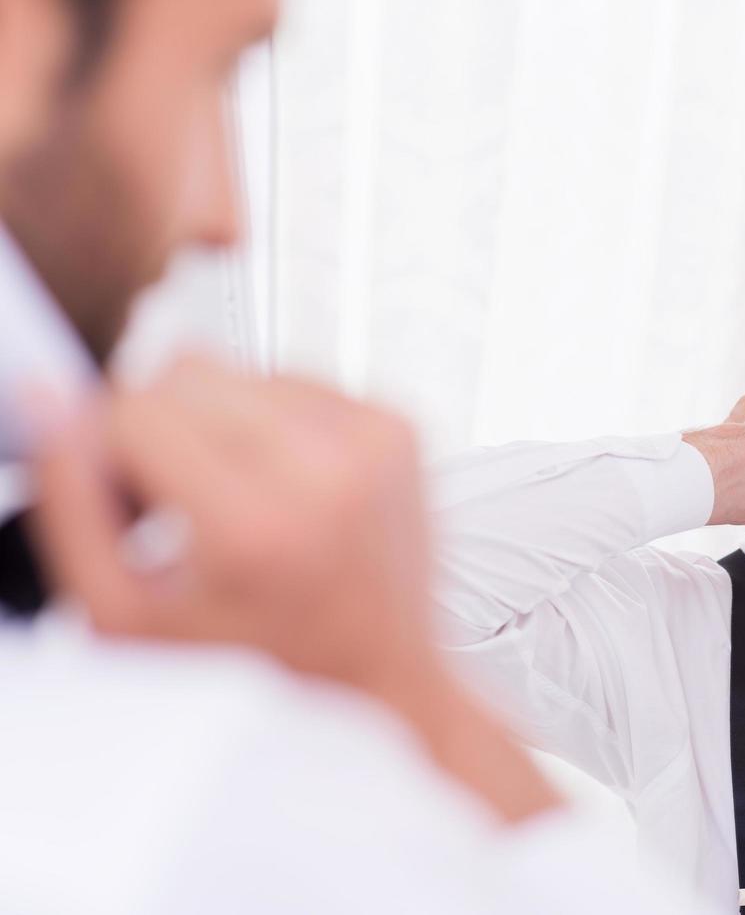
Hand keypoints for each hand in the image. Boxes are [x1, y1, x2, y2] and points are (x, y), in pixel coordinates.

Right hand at [29, 356, 558, 820]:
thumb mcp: (130, 615)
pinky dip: (274, 421)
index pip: (136, 409)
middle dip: (162, 424)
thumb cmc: (263, 659)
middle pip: (187, 370)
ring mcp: (371, 442)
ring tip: (235, 493)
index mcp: (256, 525)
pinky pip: (298, 378)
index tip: (128, 496)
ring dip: (219, 418)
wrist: (380, 670)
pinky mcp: (399, 425)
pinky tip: (282, 482)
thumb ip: (72, 506)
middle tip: (179, 496)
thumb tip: (52, 403)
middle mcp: (326, 471)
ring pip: (240, 366)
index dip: (109, 446)